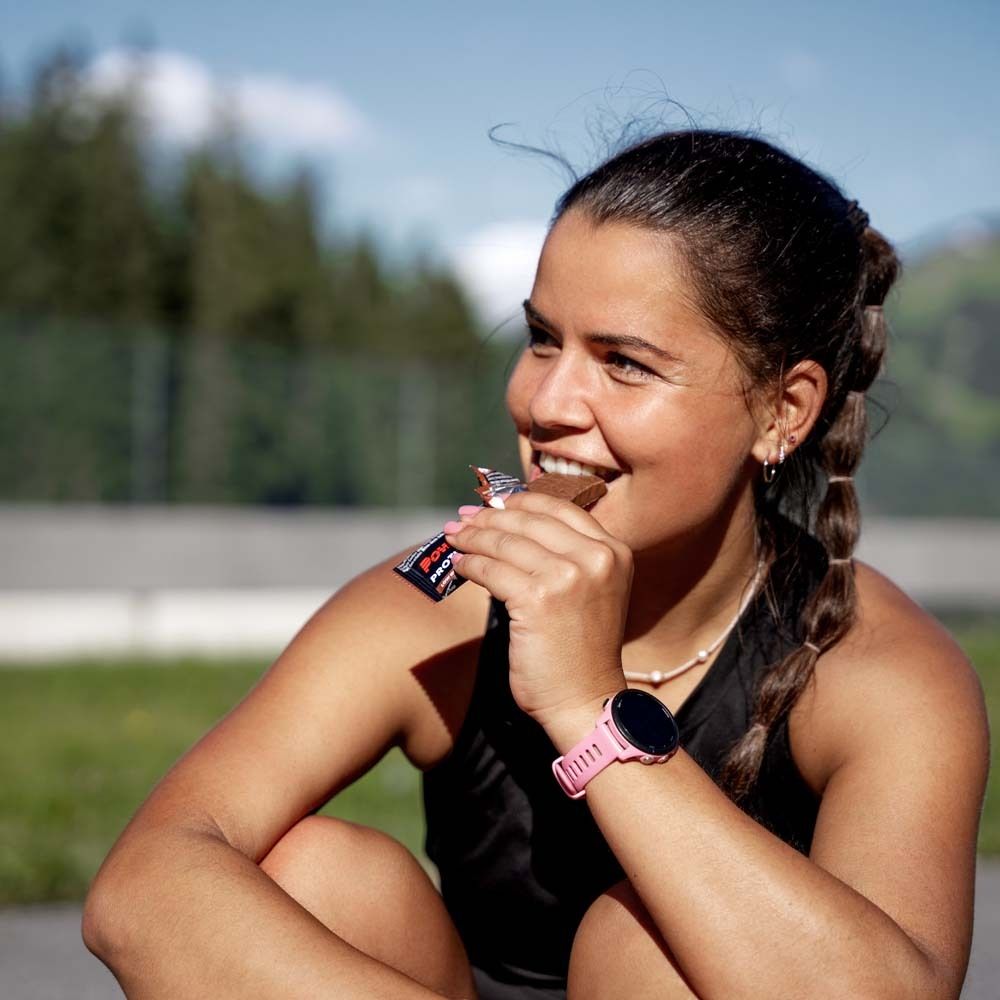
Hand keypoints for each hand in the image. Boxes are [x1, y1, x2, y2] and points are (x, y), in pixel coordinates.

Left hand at [443, 491, 631, 735]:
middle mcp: (596, 558)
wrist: (585, 701)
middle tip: (462, 518)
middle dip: (489, 517)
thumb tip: (510, 521)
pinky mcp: (538, 599)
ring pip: (505, 542)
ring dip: (472, 538)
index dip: (521, 501)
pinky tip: (459, 567)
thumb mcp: (591, 590)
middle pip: (530, 520)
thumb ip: (566, 556)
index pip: (561, 508)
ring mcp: (568, 577)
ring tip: (453, 538)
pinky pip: (491, 570)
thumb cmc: (581, 651)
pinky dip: (469, 565)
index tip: (493, 504)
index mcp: (614, 551)